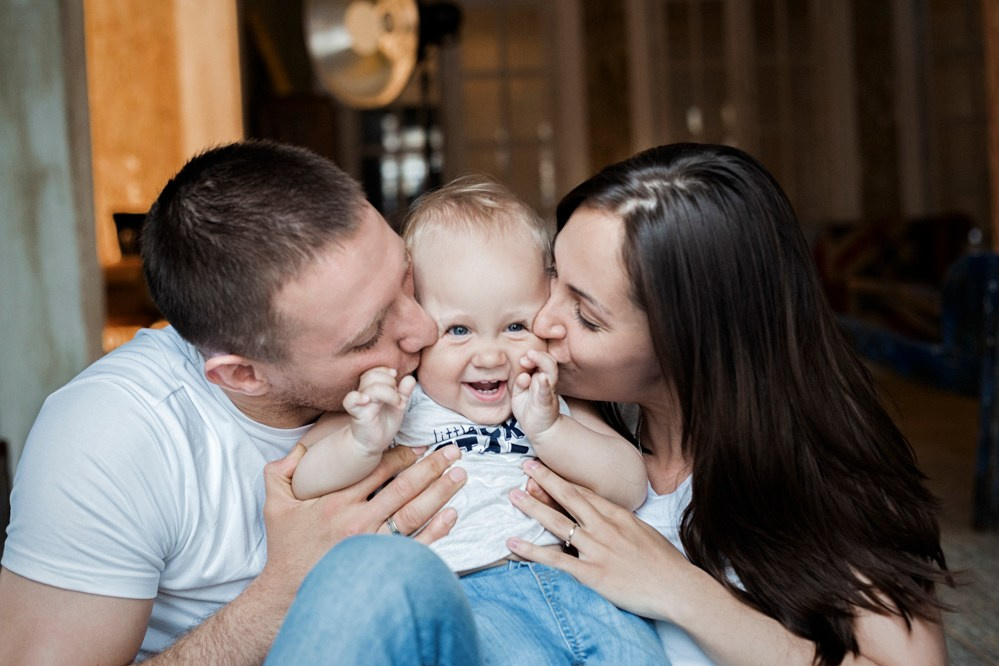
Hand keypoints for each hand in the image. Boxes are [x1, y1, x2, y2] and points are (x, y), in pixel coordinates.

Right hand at [258, 442, 465, 595]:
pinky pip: (415, 546)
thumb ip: (281, 472)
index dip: (401, 456)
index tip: (419, 446)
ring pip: (413, 514)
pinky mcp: (382, 567)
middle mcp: (358, 522)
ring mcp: (372, 546)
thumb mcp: (275, 504)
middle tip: (452, 452)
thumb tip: (299, 449)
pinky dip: (436, 531)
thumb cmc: (286, 548)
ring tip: (459, 476)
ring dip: (439, 493)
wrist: (287, 594)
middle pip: (403, 488)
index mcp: (335, 503)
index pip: (377, 471)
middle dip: (431, 467)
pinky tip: (451, 515)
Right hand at [344, 367, 415, 453]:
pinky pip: (350, 400)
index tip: (396, 382)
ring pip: (370, 386)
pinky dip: (358, 397)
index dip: (387, 372)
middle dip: (390, 383)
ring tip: (397, 404)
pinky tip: (367, 400)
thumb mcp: (398, 406)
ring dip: (389, 393)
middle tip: (399, 398)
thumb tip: (410, 378)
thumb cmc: (384, 423)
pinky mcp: (357, 413)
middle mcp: (364, 392)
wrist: (373, 443)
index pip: (376, 369)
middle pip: (373, 375)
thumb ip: (404, 392)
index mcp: (373, 388)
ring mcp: (360, 402)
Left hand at [505, 460, 685, 619]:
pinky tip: (513, 544)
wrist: (679, 588)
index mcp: (618, 515)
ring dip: (533, 508)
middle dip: (545, 480)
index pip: (584, 492)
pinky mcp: (592, 573)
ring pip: (558, 523)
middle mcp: (605, 527)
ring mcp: (597, 549)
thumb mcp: (643, 531)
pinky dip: (532, 551)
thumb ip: (620, 522)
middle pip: (569, 497)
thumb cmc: (665, 563)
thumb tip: (604, 517)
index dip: (562, 479)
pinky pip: (556, 559)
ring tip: (513, 496)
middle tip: (525, 466)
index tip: (544, 469)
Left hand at [511, 349, 559, 437]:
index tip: (522, 357)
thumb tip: (523, 375)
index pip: (539, 360)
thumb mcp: (518, 392)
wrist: (539, 429)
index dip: (532, 355)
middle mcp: (546, 381)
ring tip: (532, 356)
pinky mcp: (546, 403)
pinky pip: (546, 391)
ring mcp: (547, 391)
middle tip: (527, 354)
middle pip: (548, 361)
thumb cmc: (528, 408)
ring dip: (542, 361)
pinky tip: (542, 378)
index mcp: (538, 377)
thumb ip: (518, 382)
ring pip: (550, 372)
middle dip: (538, 355)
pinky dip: (544, 384)